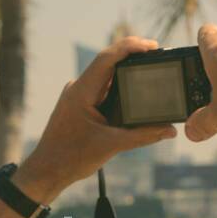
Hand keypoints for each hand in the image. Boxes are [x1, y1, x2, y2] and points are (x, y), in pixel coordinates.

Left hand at [17, 36, 177, 200]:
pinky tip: (133, 91)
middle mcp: (78, 88)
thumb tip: (169, 130)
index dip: (130, 46)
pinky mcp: (80, 104)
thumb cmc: (70, 159)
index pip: (107, 58)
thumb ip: (143, 136)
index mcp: (81, 92)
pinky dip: (119, 87)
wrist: (46, 171)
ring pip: (106, 76)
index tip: (152, 46)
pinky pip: (102, 89)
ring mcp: (77, 96)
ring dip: (126, 72)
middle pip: (108, 63)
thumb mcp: (111, 146)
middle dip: (133, 56)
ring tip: (150, 69)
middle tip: (158, 55)